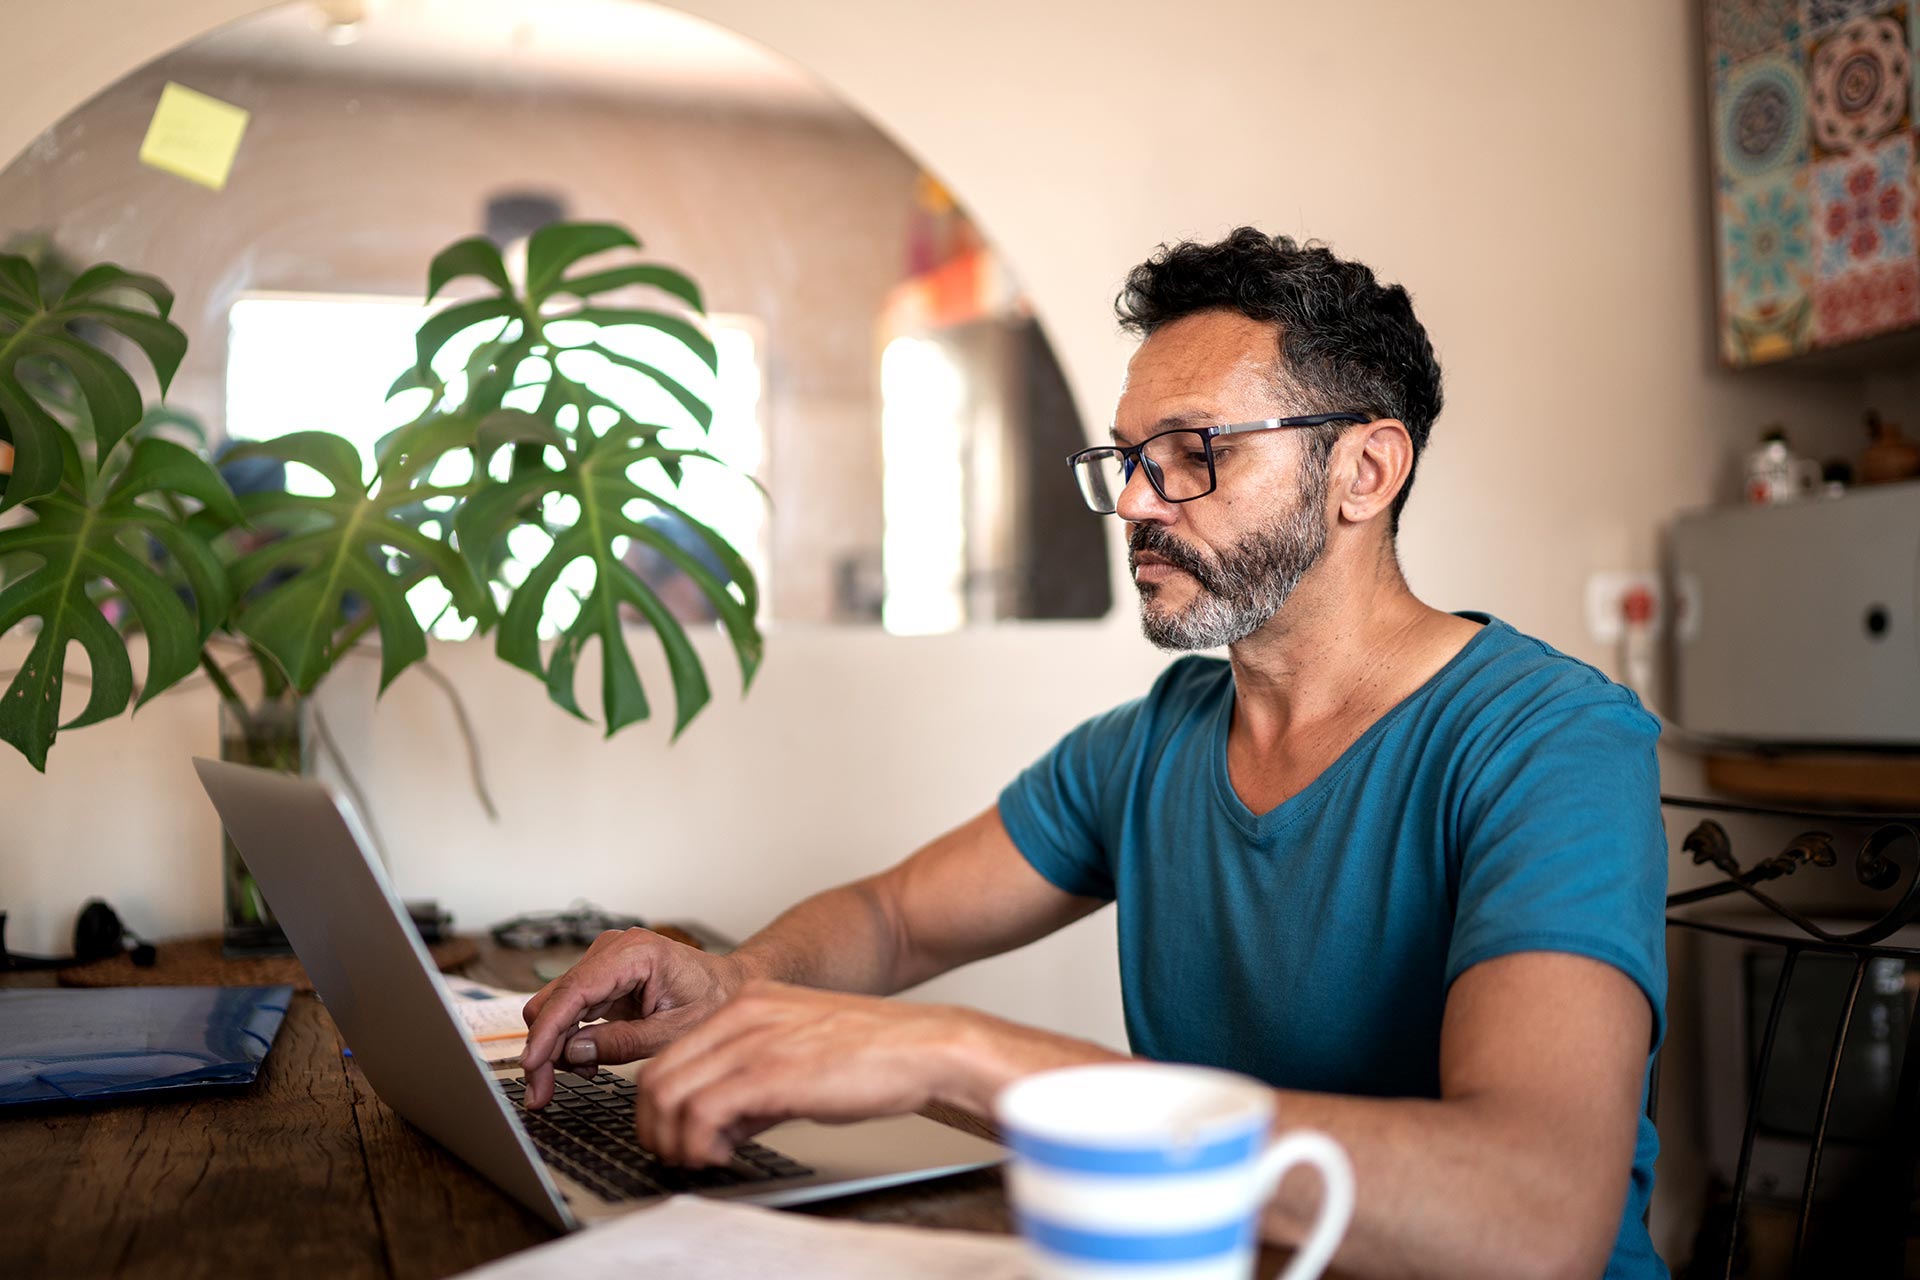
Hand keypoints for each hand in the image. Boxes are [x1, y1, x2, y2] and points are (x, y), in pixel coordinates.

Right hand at [520, 927, 748, 1108]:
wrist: (728, 986)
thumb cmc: (712, 1000)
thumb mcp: (673, 1032)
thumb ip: (623, 1042)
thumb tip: (573, 1053)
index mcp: (634, 953)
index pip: (574, 991)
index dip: (546, 1031)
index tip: (532, 1066)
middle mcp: (612, 950)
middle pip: (555, 1000)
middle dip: (545, 1047)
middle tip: (542, 1093)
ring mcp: (603, 962)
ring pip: (555, 1007)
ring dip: (558, 1047)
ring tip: (583, 1075)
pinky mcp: (600, 978)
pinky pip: (569, 1010)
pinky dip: (570, 1039)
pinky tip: (587, 1062)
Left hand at [634, 981, 980, 1165]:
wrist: (925, 1046)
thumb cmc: (874, 1053)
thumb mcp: (798, 1053)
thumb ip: (754, 1081)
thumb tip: (720, 1123)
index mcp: (745, 1005)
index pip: (668, 1058)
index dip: (661, 1108)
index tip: (678, 1136)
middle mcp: (741, 1016)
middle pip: (655, 1078)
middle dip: (657, 1129)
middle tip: (682, 1155)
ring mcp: (753, 1041)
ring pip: (667, 1095)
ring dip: (674, 1141)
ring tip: (704, 1158)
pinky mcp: (770, 1072)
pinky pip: (701, 1113)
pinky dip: (699, 1145)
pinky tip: (724, 1154)